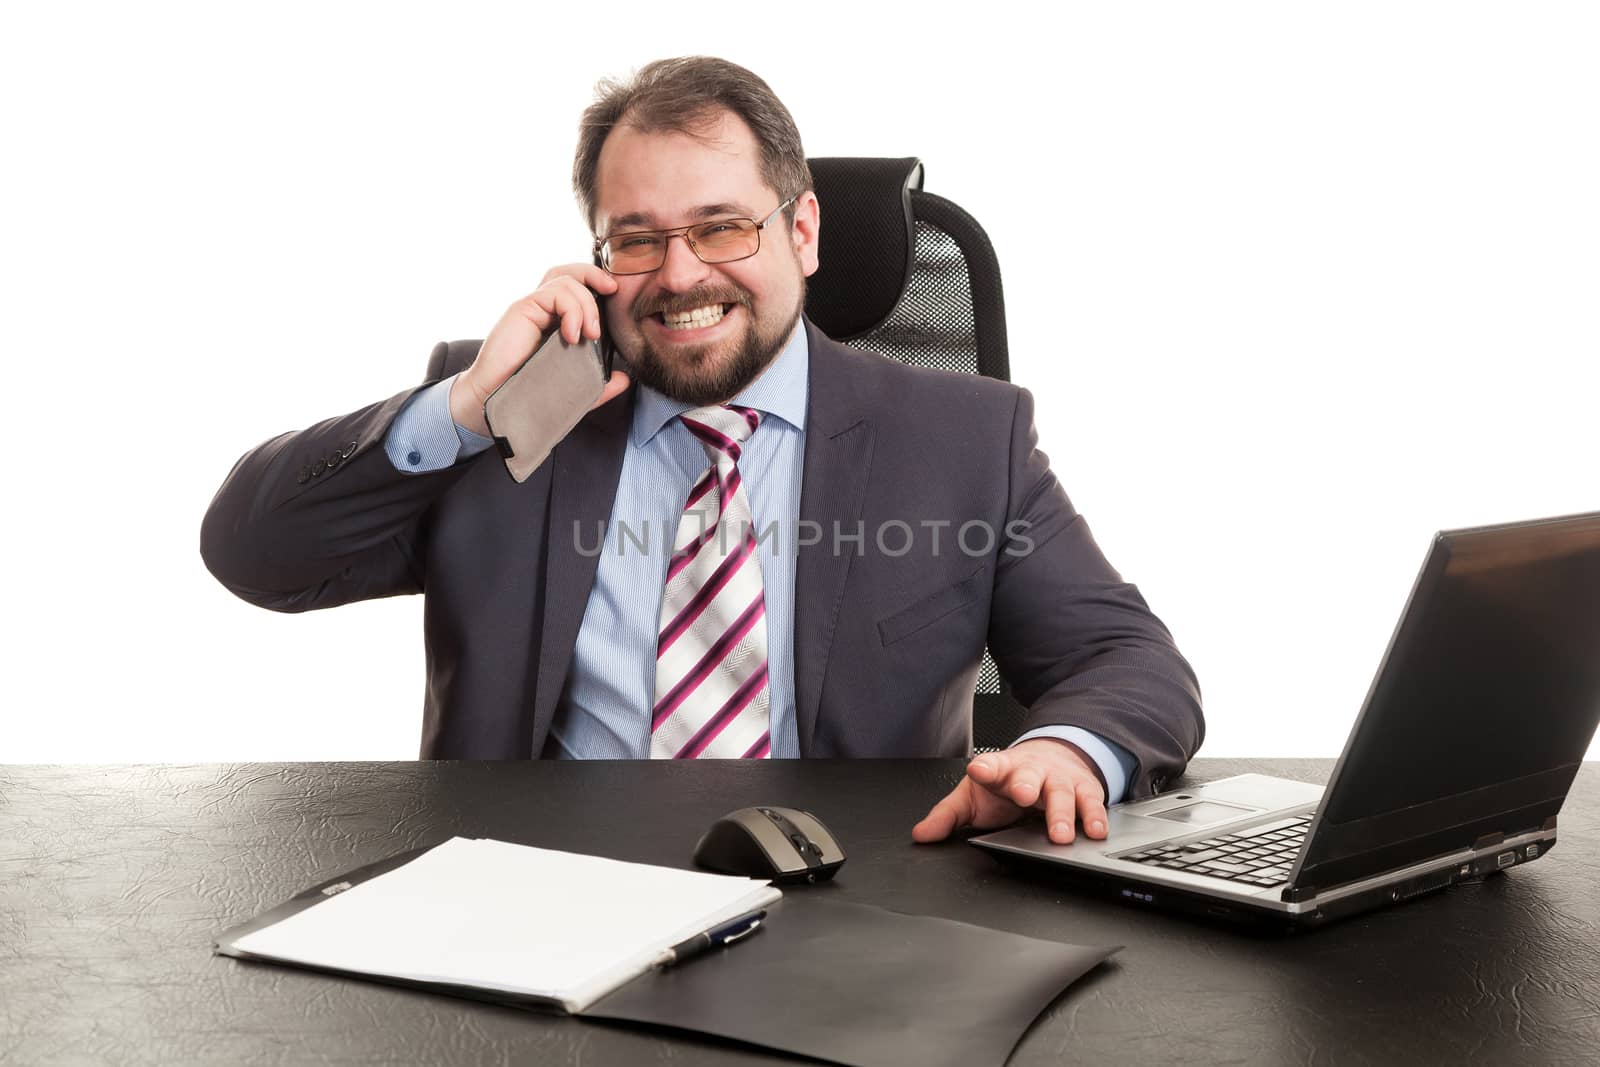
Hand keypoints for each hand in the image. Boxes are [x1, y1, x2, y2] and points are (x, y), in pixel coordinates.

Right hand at [449, 264, 630, 435]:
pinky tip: (573, 336)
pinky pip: (553, 293)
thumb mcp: (574, 387)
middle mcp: (543, 309)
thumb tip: (624, 379)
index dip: (597, 282)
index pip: (576, 285)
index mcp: (555, 321)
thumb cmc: (528, 391)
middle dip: (595, 276)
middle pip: (569, 272)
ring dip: (586, 304)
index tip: (616, 295)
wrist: (496, 400)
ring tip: (591, 334)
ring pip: (565, 281)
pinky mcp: (522, 309)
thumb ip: (599, 383)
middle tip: (613, 295)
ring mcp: (532, 308)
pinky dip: (571, 310)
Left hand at [911, 738, 1108, 845]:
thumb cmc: (1008, 782)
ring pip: (1063, 793)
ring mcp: (1059, 779)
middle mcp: (1031, 772)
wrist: (1050, 758)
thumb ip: (947, 815)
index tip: (978, 770)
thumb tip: (921, 834)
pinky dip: (1095, 818)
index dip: (984, 767)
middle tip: (1024, 795)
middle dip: (1027, 784)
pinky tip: (1095, 832)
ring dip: (1062, 813)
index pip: (989, 765)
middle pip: (1029, 776)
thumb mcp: (974, 796)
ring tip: (1060, 835)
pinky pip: (1092, 804)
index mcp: (999, 770)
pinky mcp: (1084, 790)